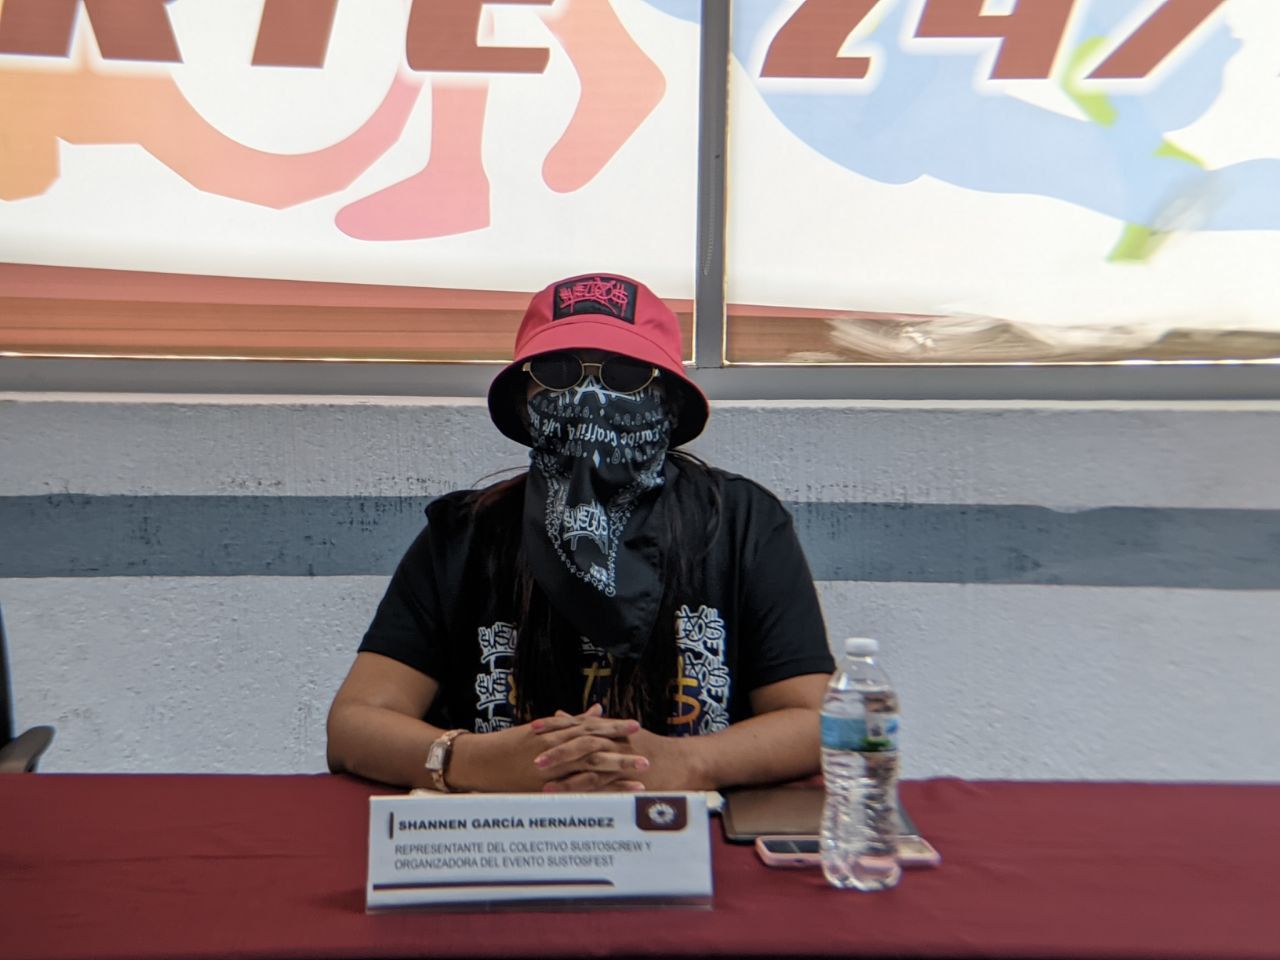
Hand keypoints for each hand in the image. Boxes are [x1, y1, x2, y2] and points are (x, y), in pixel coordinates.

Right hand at [447, 704, 645, 792]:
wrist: (480, 760)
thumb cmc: (511, 744)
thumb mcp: (541, 730)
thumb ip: (572, 722)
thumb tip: (598, 710)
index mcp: (555, 733)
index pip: (589, 728)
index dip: (612, 728)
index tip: (635, 726)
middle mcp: (555, 749)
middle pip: (593, 748)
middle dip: (620, 750)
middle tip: (645, 755)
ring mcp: (550, 770)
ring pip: (588, 768)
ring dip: (616, 772)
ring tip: (640, 775)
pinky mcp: (544, 787)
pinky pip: (575, 790)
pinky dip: (598, 792)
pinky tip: (617, 796)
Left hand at [540, 712, 707, 792]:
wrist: (686, 762)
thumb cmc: (653, 748)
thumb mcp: (622, 733)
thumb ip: (591, 725)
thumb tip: (562, 713)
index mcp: (612, 729)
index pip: (580, 723)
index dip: (556, 725)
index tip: (533, 727)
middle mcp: (616, 741)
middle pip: (582, 740)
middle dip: (557, 748)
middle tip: (533, 756)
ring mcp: (624, 760)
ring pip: (591, 763)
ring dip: (567, 772)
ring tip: (543, 782)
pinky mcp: (631, 779)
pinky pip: (606, 784)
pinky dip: (587, 789)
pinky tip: (570, 797)